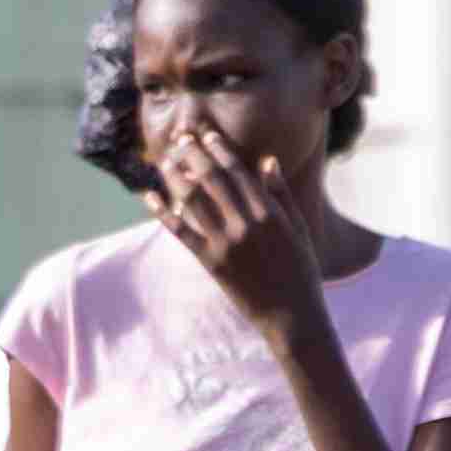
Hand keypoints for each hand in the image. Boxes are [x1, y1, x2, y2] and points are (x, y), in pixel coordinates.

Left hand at [153, 119, 330, 335]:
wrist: (291, 315)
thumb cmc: (300, 270)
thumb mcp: (298, 229)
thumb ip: (280, 194)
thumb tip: (267, 161)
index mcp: (268, 212)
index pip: (238, 172)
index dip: (219, 150)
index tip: (207, 134)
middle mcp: (245, 224)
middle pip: (212, 179)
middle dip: (194, 155)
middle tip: (181, 138)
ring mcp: (226, 244)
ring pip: (193, 201)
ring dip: (176, 177)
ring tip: (165, 161)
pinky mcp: (211, 263)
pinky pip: (182, 232)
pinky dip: (163, 213)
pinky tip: (150, 197)